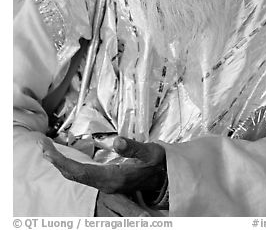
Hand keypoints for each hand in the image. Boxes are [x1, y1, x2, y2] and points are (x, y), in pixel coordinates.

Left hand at [41, 135, 165, 194]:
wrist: (165, 179)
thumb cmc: (158, 164)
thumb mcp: (151, 153)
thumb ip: (133, 148)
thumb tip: (117, 141)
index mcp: (113, 178)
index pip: (79, 172)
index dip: (61, 161)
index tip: (47, 148)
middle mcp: (105, 183)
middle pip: (73, 174)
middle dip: (55, 160)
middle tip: (42, 144)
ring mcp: (104, 183)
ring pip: (76, 175)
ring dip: (60, 162)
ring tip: (47, 147)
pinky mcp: (105, 179)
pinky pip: (81, 174)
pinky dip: (69, 164)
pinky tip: (62, 157)